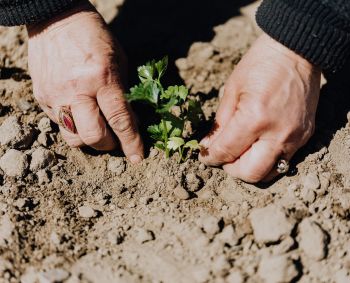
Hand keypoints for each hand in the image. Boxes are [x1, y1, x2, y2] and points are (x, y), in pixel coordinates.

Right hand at [27, 1, 143, 162]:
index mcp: (102, 78)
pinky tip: (80, 114)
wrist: (56, 20)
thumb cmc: (95, 38)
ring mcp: (56, 95)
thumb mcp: (119, 62)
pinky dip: (74, 126)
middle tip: (115, 139)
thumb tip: (131, 123)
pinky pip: (59, 124)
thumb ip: (124, 94)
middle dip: (109, 145)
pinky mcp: (41, 97)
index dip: (131, 142)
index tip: (138, 157)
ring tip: (97, 128)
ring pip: (73, 138)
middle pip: (94, 137)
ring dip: (90, 140)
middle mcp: (77, 90)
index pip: (119, 120)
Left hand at [199, 34, 320, 182]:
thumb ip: (220, 124)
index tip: (204, 155)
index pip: (227, 152)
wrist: (296, 52)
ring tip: (240, 153)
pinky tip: (258, 145)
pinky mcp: (305, 136)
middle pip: (250, 173)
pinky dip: (266, 160)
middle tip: (223, 157)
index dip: (210, 157)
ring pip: (269, 173)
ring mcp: (295, 137)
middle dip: (231, 169)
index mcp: (254, 118)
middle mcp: (278, 133)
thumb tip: (209, 147)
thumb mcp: (232, 90)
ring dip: (250, 169)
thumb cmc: (260, 65)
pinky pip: (283, 161)